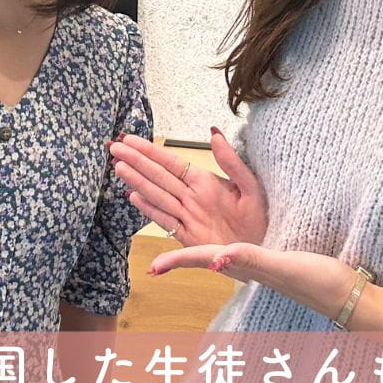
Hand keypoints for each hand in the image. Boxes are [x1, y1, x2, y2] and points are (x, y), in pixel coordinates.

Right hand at [108, 128, 266, 246]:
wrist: (268, 250)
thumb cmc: (263, 218)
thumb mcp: (252, 186)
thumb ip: (231, 162)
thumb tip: (215, 133)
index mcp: (206, 182)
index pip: (171, 163)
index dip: (150, 151)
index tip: (131, 139)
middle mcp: (192, 197)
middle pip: (158, 176)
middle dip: (136, 161)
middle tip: (114, 146)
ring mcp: (188, 217)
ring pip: (157, 195)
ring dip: (137, 181)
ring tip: (118, 166)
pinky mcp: (188, 238)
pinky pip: (165, 220)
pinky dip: (149, 209)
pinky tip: (134, 197)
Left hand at [149, 242, 357, 319]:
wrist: (347, 295)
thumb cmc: (318, 281)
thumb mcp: (281, 266)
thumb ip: (250, 260)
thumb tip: (215, 261)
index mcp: (244, 266)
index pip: (201, 258)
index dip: (176, 260)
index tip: (152, 268)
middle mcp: (245, 269)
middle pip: (202, 259)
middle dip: (177, 260)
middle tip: (153, 267)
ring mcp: (257, 268)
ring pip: (216, 259)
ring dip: (193, 256)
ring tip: (173, 258)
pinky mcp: (270, 265)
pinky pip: (237, 257)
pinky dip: (220, 254)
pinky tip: (218, 256)